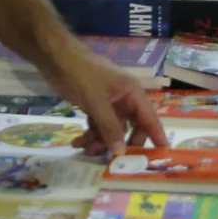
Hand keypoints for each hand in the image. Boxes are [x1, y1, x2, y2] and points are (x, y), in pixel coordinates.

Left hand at [39, 47, 170, 153]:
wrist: (55, 58)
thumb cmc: (81, 75)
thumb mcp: (96, 102)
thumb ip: (110, 127)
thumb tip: (121, 152)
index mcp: (132, 93)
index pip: (150, 118)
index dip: (157, 136)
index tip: (162, 155)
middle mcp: (124, 99)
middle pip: (131, 127)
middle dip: (120, 143)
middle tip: (112, 160)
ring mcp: (109, 103)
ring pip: (112, 130)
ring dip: (100, 141)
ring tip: (85, 148)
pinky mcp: (95, 106)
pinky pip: (98, 126)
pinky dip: (90, 135)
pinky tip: (77, 142)